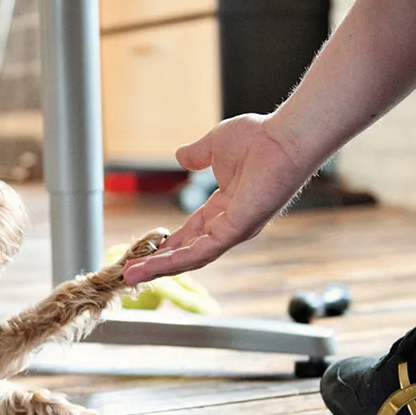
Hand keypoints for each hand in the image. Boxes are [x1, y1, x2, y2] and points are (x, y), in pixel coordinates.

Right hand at [122, 113, 312, 285]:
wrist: (284, 138)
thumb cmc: (259, 138)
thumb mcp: (215, 145)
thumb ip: (197, 155)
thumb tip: (180, 156)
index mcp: (225, 206)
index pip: (191, 232)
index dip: (168, 244)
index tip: (146, 251)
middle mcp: (229, 224)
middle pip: (188, 251)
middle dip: (159, 263)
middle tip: (131, 273)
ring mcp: (233, 230)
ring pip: (191, 258)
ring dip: (159, 268)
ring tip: (131, 276)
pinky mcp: (236, 231)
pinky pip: (200, 252)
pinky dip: (174, 262)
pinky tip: (151, 267)